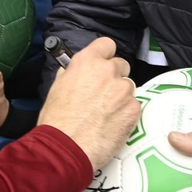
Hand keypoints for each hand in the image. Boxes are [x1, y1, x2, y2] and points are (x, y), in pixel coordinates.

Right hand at [37, 36, 137, 169]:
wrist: (66, 147)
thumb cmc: (57, 120)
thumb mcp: (57, 87)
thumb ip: (72, 74)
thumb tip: (75, 71)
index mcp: (87, 62)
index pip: (107, 44)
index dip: (105, 55)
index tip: (103, 64)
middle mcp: (108, 71)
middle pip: (121, 65)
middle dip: (114, 77)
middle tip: (103, 94)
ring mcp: (123, 89)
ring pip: (128, 87)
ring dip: (120, 96)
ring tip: (106, 113)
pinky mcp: (133, 108)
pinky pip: (134, 105)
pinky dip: (126, 113)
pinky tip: (112, 123)